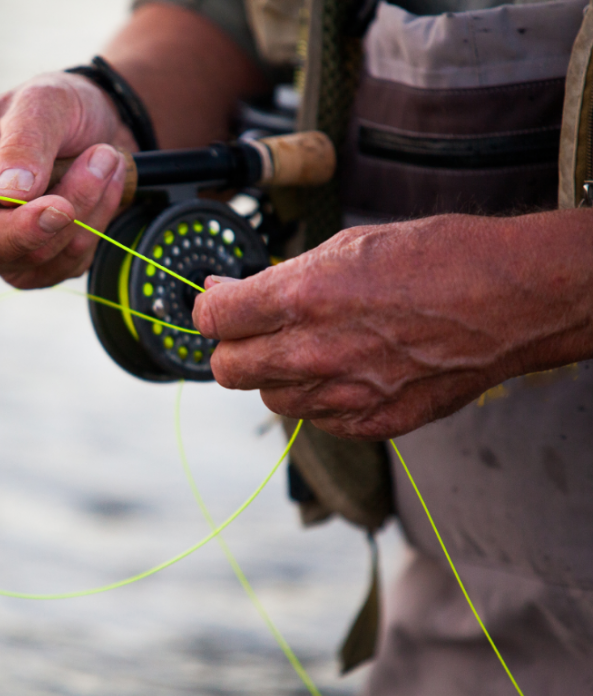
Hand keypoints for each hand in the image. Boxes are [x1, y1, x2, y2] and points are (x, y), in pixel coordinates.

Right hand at [0, 72, 135, 287]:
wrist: (105, 124)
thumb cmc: (58, 105)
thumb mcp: (42, 101)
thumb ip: (24, 141)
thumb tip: (9, 194)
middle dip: (32, 224)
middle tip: (77, 182)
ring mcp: (2, 246)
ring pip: (33, 258)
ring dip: (81, 210)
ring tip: (105, 156)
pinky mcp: (42, 261)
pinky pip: (68, 262)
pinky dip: (97, 221)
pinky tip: (107, 181)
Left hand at [192, 212, 592, 439]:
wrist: (511, 300)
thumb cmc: (437, 260)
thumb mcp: (346, 246)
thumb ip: (280, 276)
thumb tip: (227, 288)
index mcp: (301, 298)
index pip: (211, 320)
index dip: (209, 310)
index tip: (219, 304)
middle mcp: (314, 353)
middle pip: (227, 369)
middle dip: (233, 346)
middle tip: (256, 329)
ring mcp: (343, 395)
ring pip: (270, 399)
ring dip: (277, 374)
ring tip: (315, 345)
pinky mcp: (372, 422)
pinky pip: (316, 420)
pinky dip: (320, 398)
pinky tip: (348, 369)